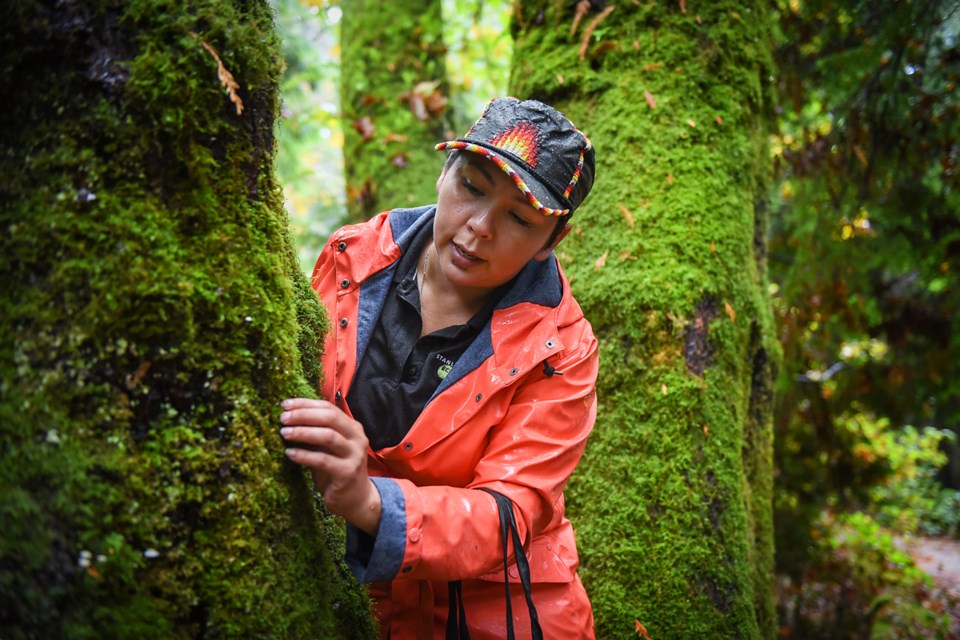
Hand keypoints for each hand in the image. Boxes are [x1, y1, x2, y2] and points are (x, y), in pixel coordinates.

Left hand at [279, 398, 381, 534]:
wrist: (356, 499)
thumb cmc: (337, 470)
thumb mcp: (328, 448)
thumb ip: (316, 433)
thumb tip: (288, 418)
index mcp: (352, 427)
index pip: (328, 408)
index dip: (306, 404)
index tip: (285, 404)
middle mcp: (357, 438)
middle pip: (329, 418)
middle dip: (303, 415)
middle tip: (283, 418)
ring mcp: (354, 455)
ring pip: (328, 436)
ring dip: (303, 433)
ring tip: (284, 433)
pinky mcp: (347, 472)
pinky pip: (322, 460)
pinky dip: (304, 455)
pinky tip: (290, 454)